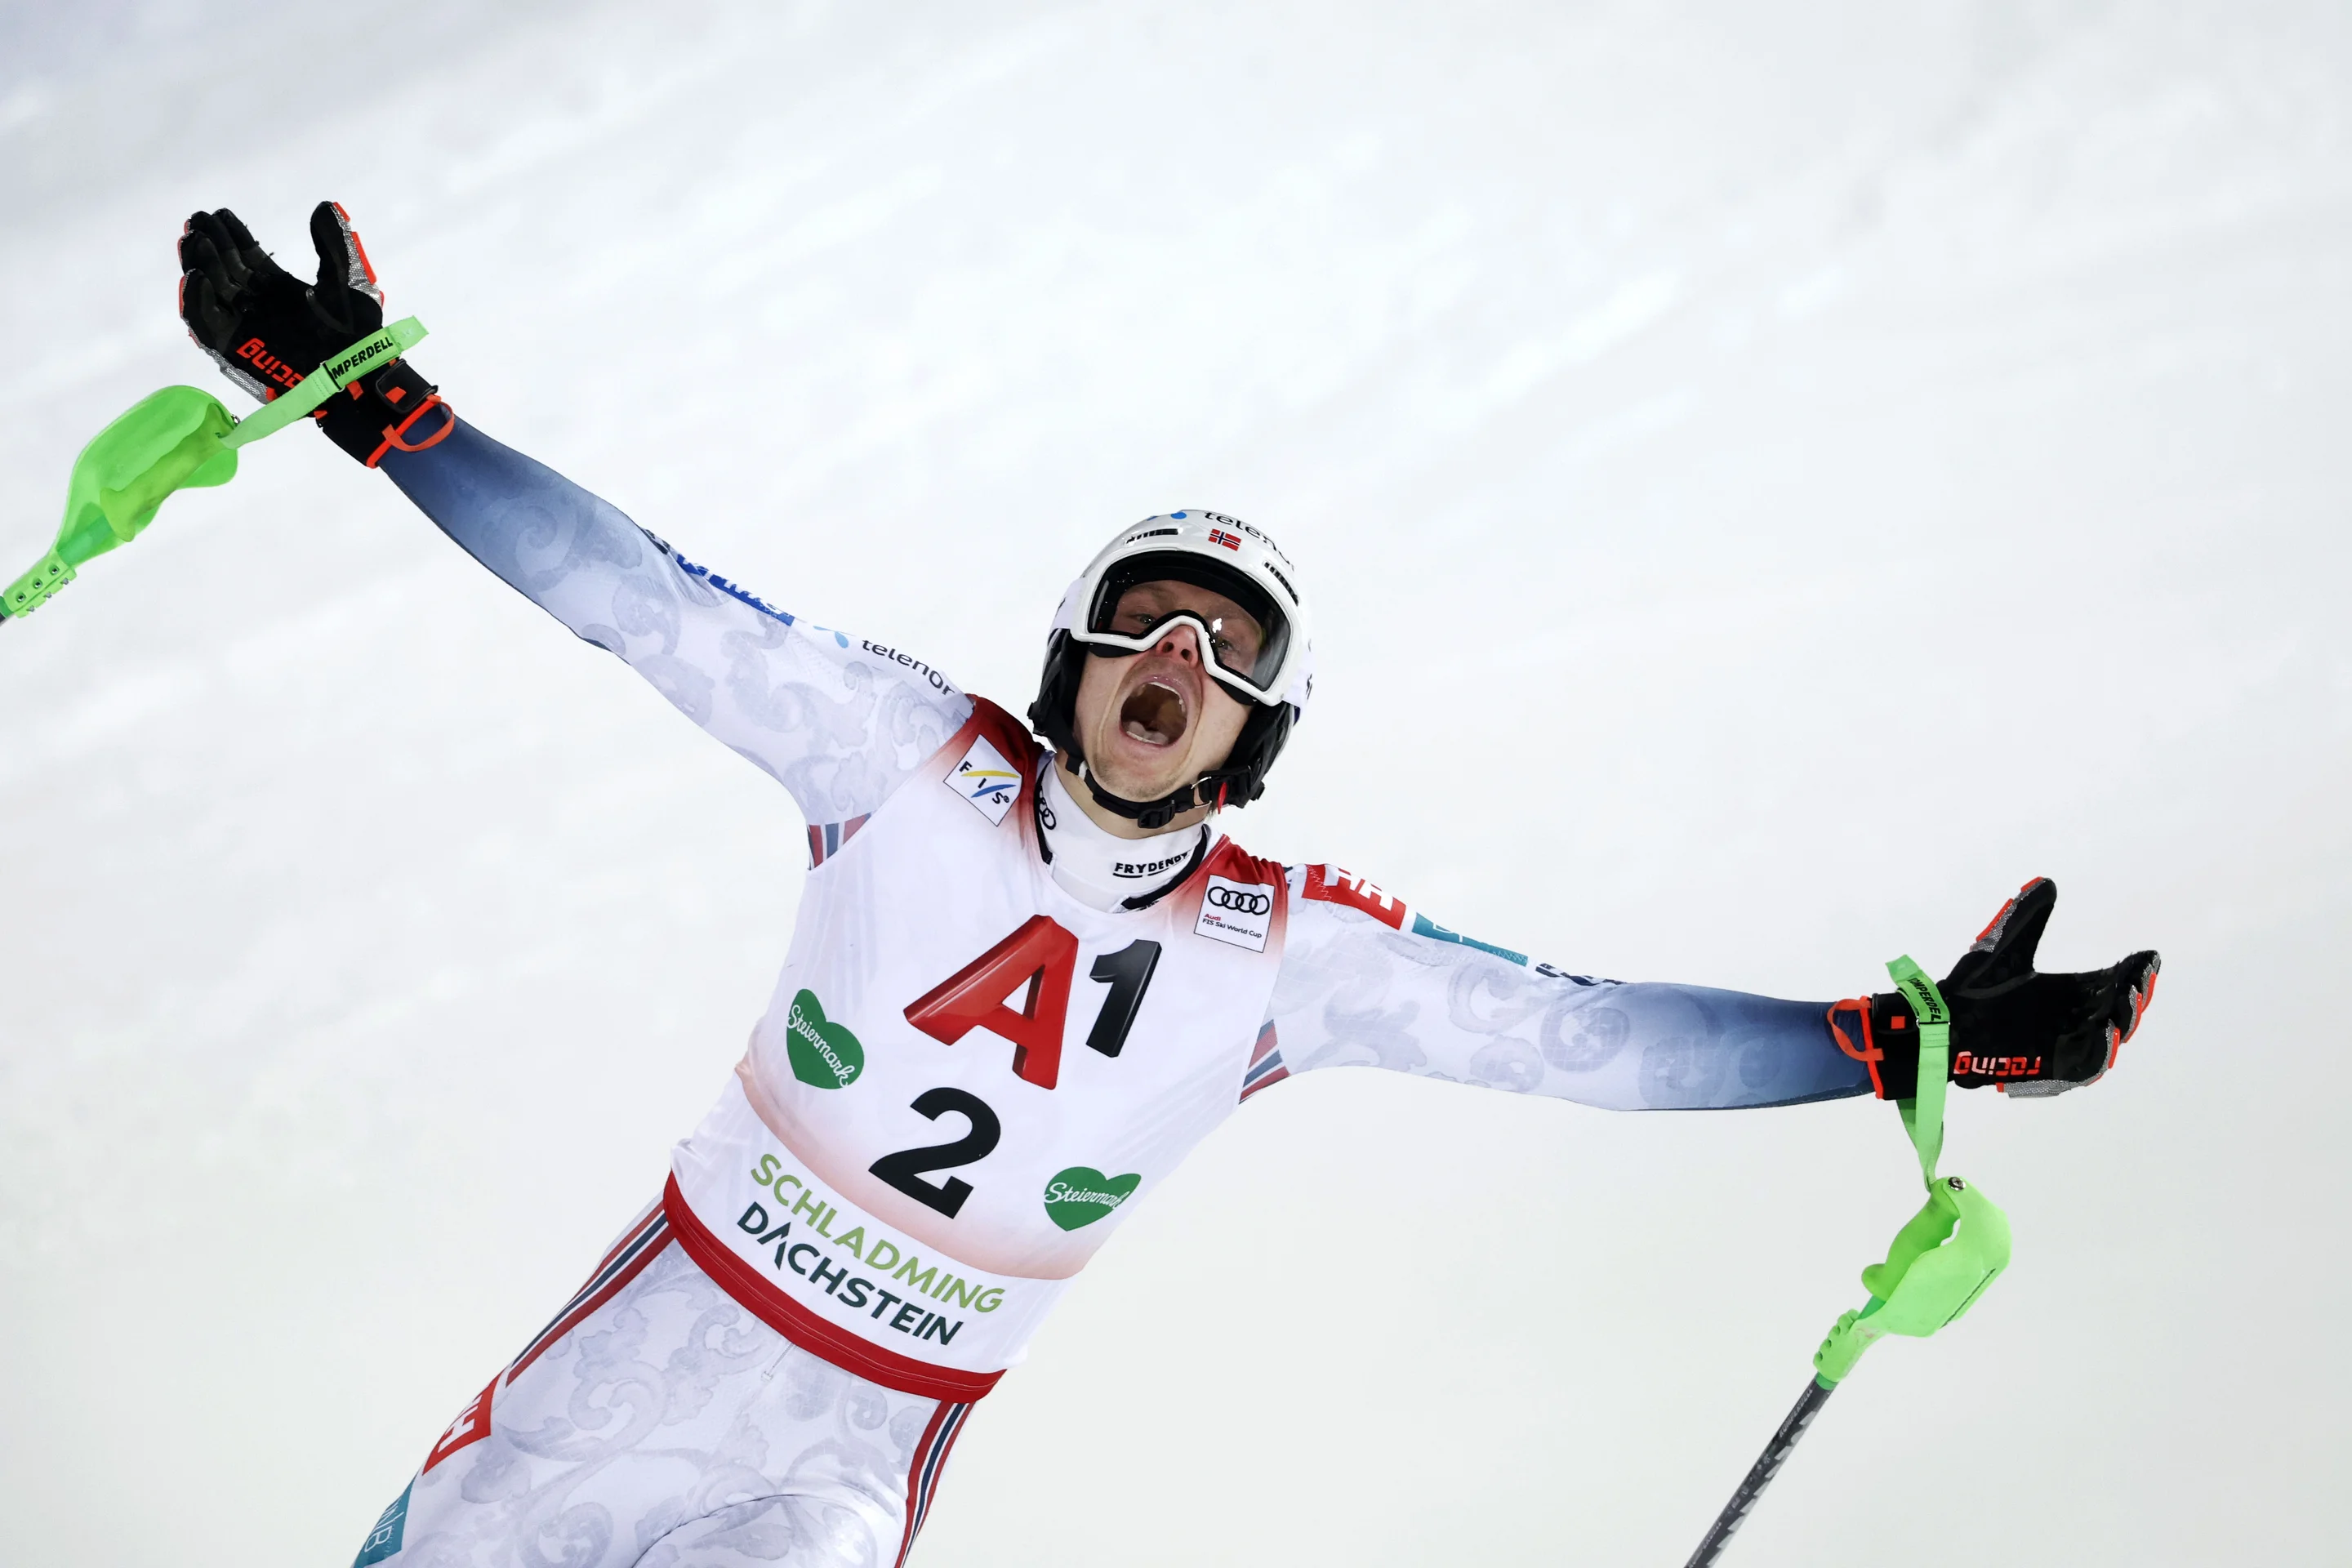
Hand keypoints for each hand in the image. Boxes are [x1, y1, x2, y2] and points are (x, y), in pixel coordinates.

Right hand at [178, 202, 448, 465]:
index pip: (247, 256)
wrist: (358, 374)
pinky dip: (197, 302)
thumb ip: (334, 246)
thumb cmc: (358, 333)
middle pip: (223, 269)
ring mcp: (245, 325)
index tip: (221, 214)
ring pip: (211, 291)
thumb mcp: (349, 281)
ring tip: (195, 242)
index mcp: (279, 288)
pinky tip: (197, 278)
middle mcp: (257, 304)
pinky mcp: (236, 348)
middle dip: (209, 244)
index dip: (233, 234)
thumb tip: (326, 206)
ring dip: (199, 265)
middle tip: (198, 222)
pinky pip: (207, 324)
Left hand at [1831, 878, 2158, 1098]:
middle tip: (2140, 977)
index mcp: (2067, 991)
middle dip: (2134, 993)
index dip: (2132, 971)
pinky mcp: (2052, 1066)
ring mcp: (2064, 1043)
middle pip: (2117, 1008)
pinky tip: (2105, 1031)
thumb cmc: (1972, 988)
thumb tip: (2045, 882)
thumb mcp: (2004, 948)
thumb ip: (2027, 918)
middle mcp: (2072, 1018)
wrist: (1943, 1023)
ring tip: (2127, 999)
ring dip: (2123, 1019)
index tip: (2148, 956)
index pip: (2110, 980)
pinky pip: (2085, 1063)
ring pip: (2109, 1036)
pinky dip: (2099, 1049)